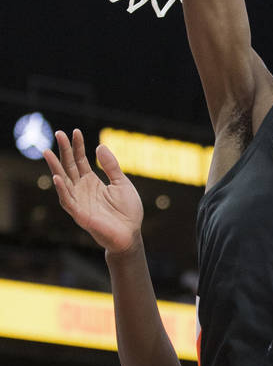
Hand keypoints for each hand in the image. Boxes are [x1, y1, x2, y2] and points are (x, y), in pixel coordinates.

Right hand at [43, 129, 142, 254]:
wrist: (131, 234)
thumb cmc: (127, 211)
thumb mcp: (121, 183)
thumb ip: (111, 166)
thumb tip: (99, 146)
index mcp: (92, 182)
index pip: (80, 160)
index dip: (77, 146)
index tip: (75, 131)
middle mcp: (82, 190)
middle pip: (69, 167)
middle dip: (63, 151)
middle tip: (59, 133)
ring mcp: (79, 202)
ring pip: (63, 182)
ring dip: (55, 168)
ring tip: (47, 152)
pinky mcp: (80, 215)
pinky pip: (68, 201)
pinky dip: (61, 190)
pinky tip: (57, 177)